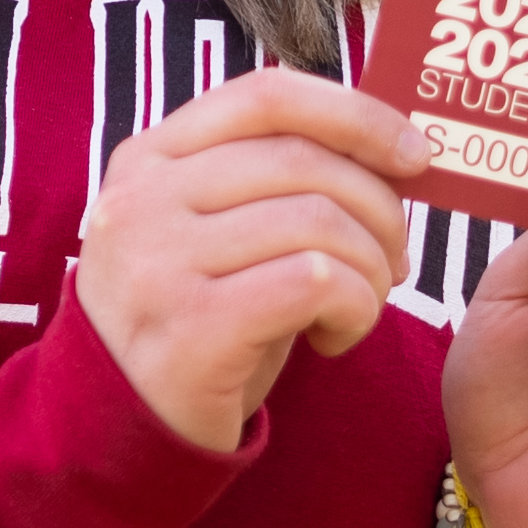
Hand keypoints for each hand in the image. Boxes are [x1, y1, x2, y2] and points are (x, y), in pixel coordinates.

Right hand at [78, 69, 431, 451]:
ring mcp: (159, 261)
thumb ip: (273, 182)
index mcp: (148, 158)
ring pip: (318, 222)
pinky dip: (354, 307)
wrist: (115, 431)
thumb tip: (392, 151)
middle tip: (396, 259)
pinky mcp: (191, 328)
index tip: (413, 153)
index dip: (355, 115)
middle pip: (303, 160)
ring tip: (363, 303)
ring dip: (371, 267)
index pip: (266, 96)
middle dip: (380, 207)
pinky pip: (314, 283)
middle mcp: (143, 198)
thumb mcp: (214, 233)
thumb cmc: (192, 322)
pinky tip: (334, 337)